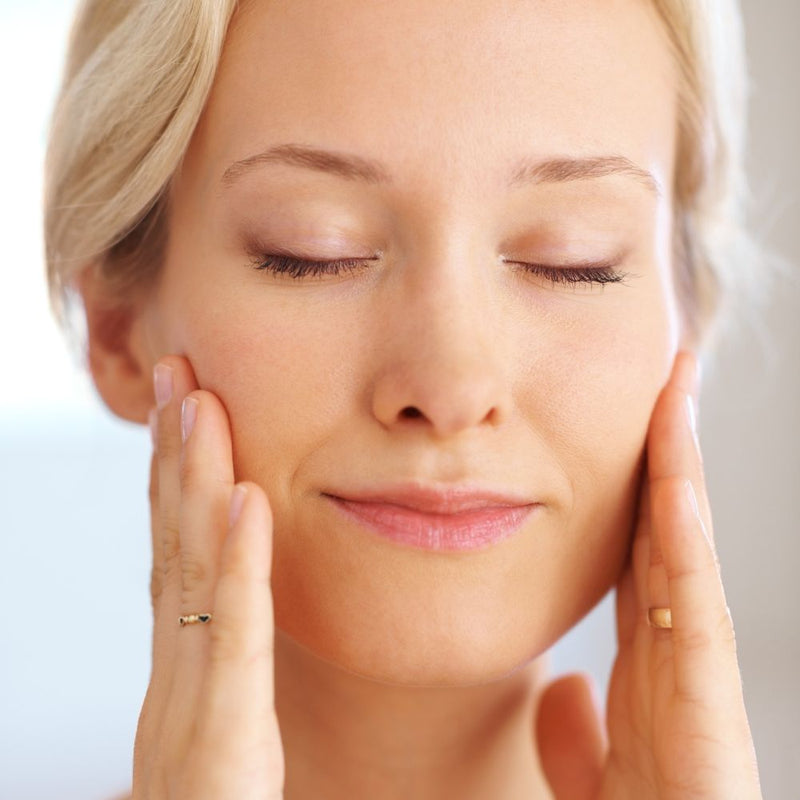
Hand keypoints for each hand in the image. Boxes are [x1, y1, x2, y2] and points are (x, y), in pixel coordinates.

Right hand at [132, 356, 283, 799]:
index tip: (189, 412)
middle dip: (174, 459)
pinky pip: (235, 645)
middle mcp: (177, 690)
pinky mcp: (221, 754)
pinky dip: (240, 568)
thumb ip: (240, 693)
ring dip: (194, 485)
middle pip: (175, 554)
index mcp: (190, 687)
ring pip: (191, 581)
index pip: (181, 567)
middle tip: (180, 373)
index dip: (178, 485)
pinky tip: (245, 502)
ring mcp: (189, 720)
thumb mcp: (235, 757)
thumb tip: (246, 628)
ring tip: (200, 404)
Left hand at [535, 352, 761, 798]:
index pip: (641, 559)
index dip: (634, 495)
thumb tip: (560, 687)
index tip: (619, 435)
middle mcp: (677, 656)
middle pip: (667, 533)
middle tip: (661, 379)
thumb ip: (577, 735)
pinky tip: (675, 481)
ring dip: (680, 468)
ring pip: (687, 546)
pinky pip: (694, 602)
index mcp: (648, 669)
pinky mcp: (709, 705)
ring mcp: (698, 674)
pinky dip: (686, 539)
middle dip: (663, 455)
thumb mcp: (596, 780)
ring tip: (675, 390)